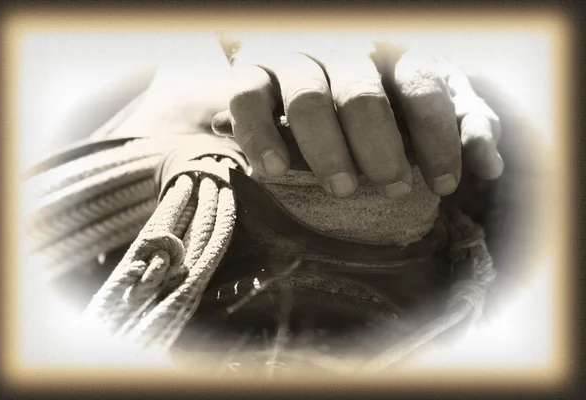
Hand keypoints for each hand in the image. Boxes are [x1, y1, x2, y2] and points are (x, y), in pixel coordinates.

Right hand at [212, 38, 503, 197]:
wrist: (296, 79)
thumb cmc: (372, 108)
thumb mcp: (420, 113)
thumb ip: (459, 129)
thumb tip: (491, 166)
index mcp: (389, 57)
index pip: (419, 87)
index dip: (436, 137)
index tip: (444, 184)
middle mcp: (342, 52)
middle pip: (363, 95)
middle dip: (381, 148)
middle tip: (393, 188)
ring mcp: (295, 61)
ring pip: (308, 99)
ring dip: (327, 149)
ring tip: (341, 188)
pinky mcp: (251, 74)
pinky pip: (248, 99)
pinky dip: (260, 135)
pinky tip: (274, 172)